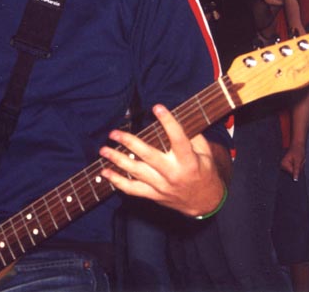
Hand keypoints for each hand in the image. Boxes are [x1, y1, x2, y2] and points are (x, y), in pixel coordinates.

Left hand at [99, 104, 225, 216]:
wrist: (205, 201)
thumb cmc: (204, 171)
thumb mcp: (205, 152)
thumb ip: (191, 136)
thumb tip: (174, 118)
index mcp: (188, 160)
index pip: (178, 138)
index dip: (168, 121)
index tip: (157, 107)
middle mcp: (173, 173)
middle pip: (148, 156)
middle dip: (129, 143)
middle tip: (114, 133)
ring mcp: (162, 186)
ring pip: (136, 172)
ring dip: (117, 160)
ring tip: (104, 150)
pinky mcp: (154, 195)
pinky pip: (133, 189)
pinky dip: (117, 182)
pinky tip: (105, 172)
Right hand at [280, 143, 305, 180]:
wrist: (297, 144)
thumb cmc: (297, 151)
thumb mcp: (298, 161)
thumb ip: (296, 171)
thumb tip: (295, 180)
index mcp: (283, 164)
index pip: (292, 173)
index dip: (298, 169)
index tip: (299, 162)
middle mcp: (282, 166)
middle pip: (293, 173)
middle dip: (299, 168)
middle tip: (299, 160)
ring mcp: (285, 166)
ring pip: (295, 171)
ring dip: (299, 167)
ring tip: (299, 160)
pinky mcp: (288, 165)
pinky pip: (295, 169)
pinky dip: (299, 166)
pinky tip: (298, 161)